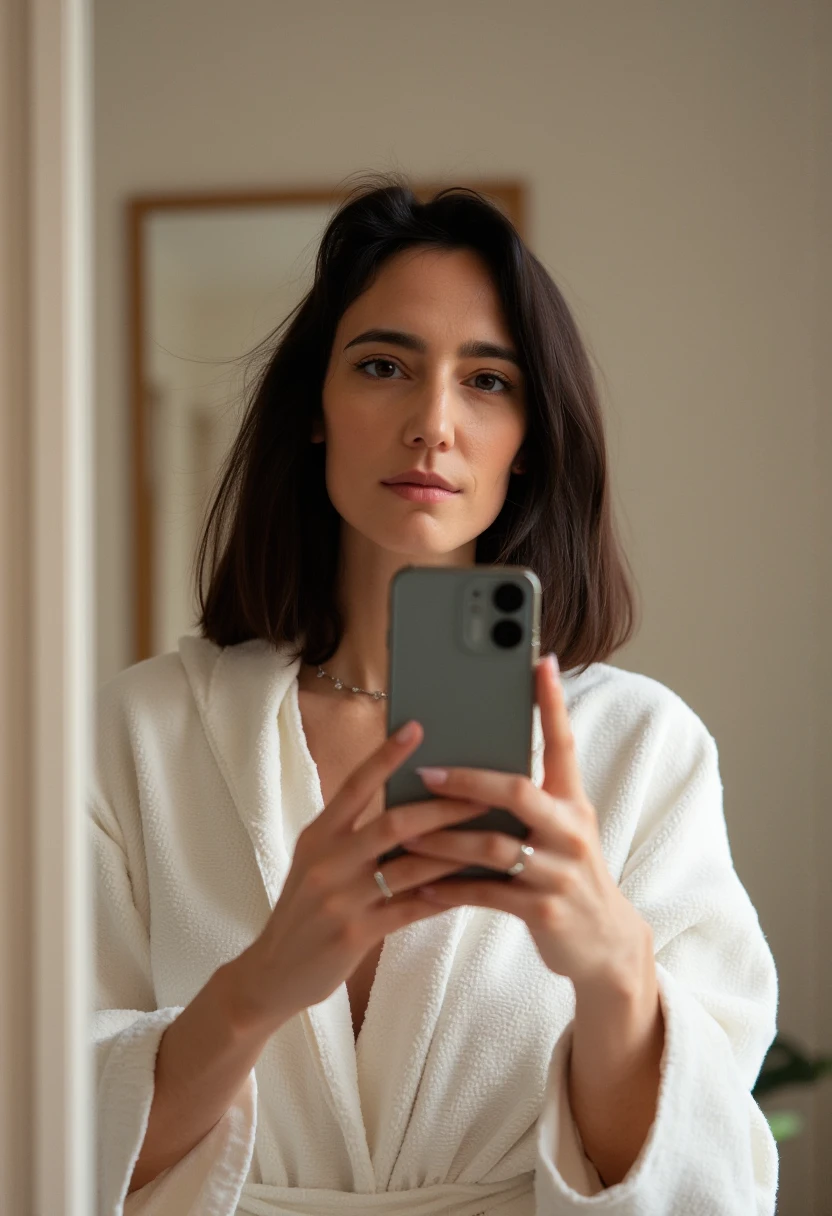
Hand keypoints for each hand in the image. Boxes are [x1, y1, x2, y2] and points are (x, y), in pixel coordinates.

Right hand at [229, 719, 488, 1030]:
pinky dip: (443, 896)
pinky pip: (410, 909)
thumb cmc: (307, 911)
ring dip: (454, 852)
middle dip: (444, 807)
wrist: (273, 972)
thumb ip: (353, 836)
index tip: (417, 728)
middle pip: (393, 822)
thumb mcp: (318, 864)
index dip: (386, 756)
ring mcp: (339, 898)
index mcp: (318, 835)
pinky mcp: (354, 933)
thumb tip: (410, 806)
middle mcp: (327, 860)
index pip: (355, 785)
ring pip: (409, 866)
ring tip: (491, 839)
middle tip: (485, 793)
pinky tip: (470, 888)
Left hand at [401, 655, 651, 991]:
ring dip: (443, 840)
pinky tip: (422, 888)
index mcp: (573, 803)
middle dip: (467, 780)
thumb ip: (529, 801)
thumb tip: (470, 769)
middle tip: (426, 772)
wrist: (606, 946)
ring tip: (406, 834)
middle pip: (517, 792)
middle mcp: (570, 830)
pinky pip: (486, 895)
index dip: (552, 703)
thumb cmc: (568, 876)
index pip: (563, 743)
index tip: (539, 662)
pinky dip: (450, 890)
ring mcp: (559, 872)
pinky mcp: (544, 911)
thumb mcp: (561, 832)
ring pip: (491, 846)